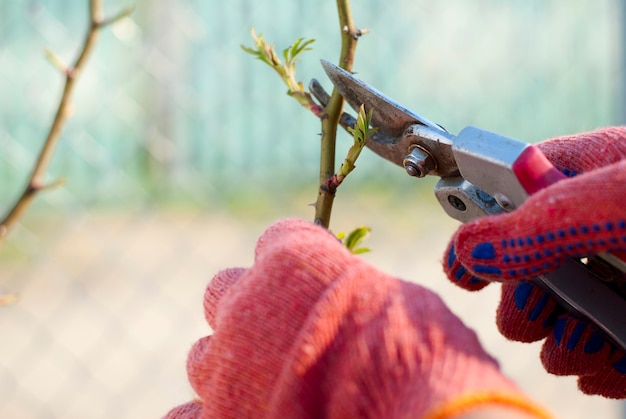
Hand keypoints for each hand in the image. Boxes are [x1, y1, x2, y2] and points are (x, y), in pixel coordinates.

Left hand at [165, 219, 548, 418]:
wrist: (404, 411)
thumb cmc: (414, 350)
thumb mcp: (389, 297)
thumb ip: (346, 292)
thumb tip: (345, 305)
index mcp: (287, 259)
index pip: (276, 238)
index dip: (299, 261)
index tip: (315, 278)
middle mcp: (243, 304)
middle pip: (223, 289)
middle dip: (249, 304)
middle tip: (282, 330)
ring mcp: (223, 367)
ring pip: (202, 353)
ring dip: (228, 360)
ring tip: (263, 380)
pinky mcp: (217, 418)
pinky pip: (185, 415)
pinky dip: (207, 413)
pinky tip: (234, 413)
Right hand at [443, 127, 625, 397]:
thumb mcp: (614, 203)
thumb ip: (533, 223)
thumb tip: (466, 250)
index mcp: (589, 174)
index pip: (506, 186)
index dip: (474, 222)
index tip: (458, 266)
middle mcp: (598, 226)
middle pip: (522, 264)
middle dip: (522, 299)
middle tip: (537, 305)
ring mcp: (619, 281)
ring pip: (556, 320)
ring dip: (562, 343)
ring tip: (588, 338)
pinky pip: (596, 359)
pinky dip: (596, 369)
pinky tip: (610, 360)